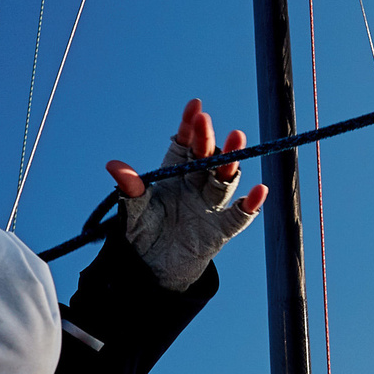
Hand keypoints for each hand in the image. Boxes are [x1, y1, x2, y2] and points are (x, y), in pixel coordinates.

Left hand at [105, 99, 267, 291]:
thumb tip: (114, 166)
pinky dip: (251, 204)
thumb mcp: (133, 212)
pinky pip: (240, 215)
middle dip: (207, 139)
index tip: (195, 105)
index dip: (189, 125)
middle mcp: (197, 182)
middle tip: (205, 121)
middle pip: (206, 156)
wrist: (154, 268)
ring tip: (237, 138)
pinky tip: (259, 191)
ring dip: (231, 159)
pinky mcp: (221, 229)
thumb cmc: (143, 232)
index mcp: (175, 172)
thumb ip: (130, 190)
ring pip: (225, 178)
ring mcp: (211, 204)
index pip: (184, 143)